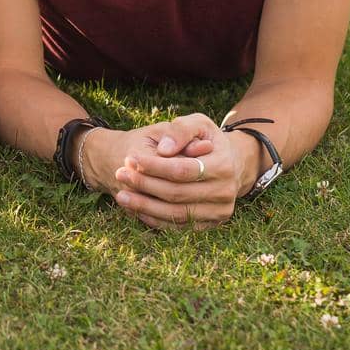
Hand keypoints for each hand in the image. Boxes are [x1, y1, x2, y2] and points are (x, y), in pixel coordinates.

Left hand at [104, 114, 249, 230]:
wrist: (229, 163)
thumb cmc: (206, 139)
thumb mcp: (197, 124)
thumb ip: (181, 130)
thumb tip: (164, 150)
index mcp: (224, 165)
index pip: (182, 169)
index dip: (154, 166)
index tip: (130, 158)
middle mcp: (225, 192)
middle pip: (177, 193)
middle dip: (145, 185)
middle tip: (120, 174)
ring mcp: (219, 211)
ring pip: (176, 214)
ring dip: (145, 206)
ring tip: (121, 196)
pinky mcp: (210, 224)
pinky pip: (179, 225)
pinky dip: (155, 219)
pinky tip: (136, 209)